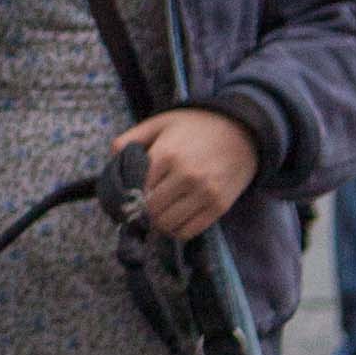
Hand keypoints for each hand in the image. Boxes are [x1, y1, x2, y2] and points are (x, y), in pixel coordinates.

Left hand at [120, 105, 261, 239]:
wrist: (244, 130)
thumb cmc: (196, 126)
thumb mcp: (160, 122)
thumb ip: (131, 139)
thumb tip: (111, 160)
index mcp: (166, 154)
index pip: (136, 190)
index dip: (129, 196)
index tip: (129, 196)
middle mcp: (186, 176)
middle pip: (151, 210)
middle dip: (143, 211)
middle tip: (143, 206)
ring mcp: (205, 192)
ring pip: (168, 225)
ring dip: (158, 223)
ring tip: (159, 212)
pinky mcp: (220, 206)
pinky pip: (189, 231)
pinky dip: (177, 230)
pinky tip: (175, 218)